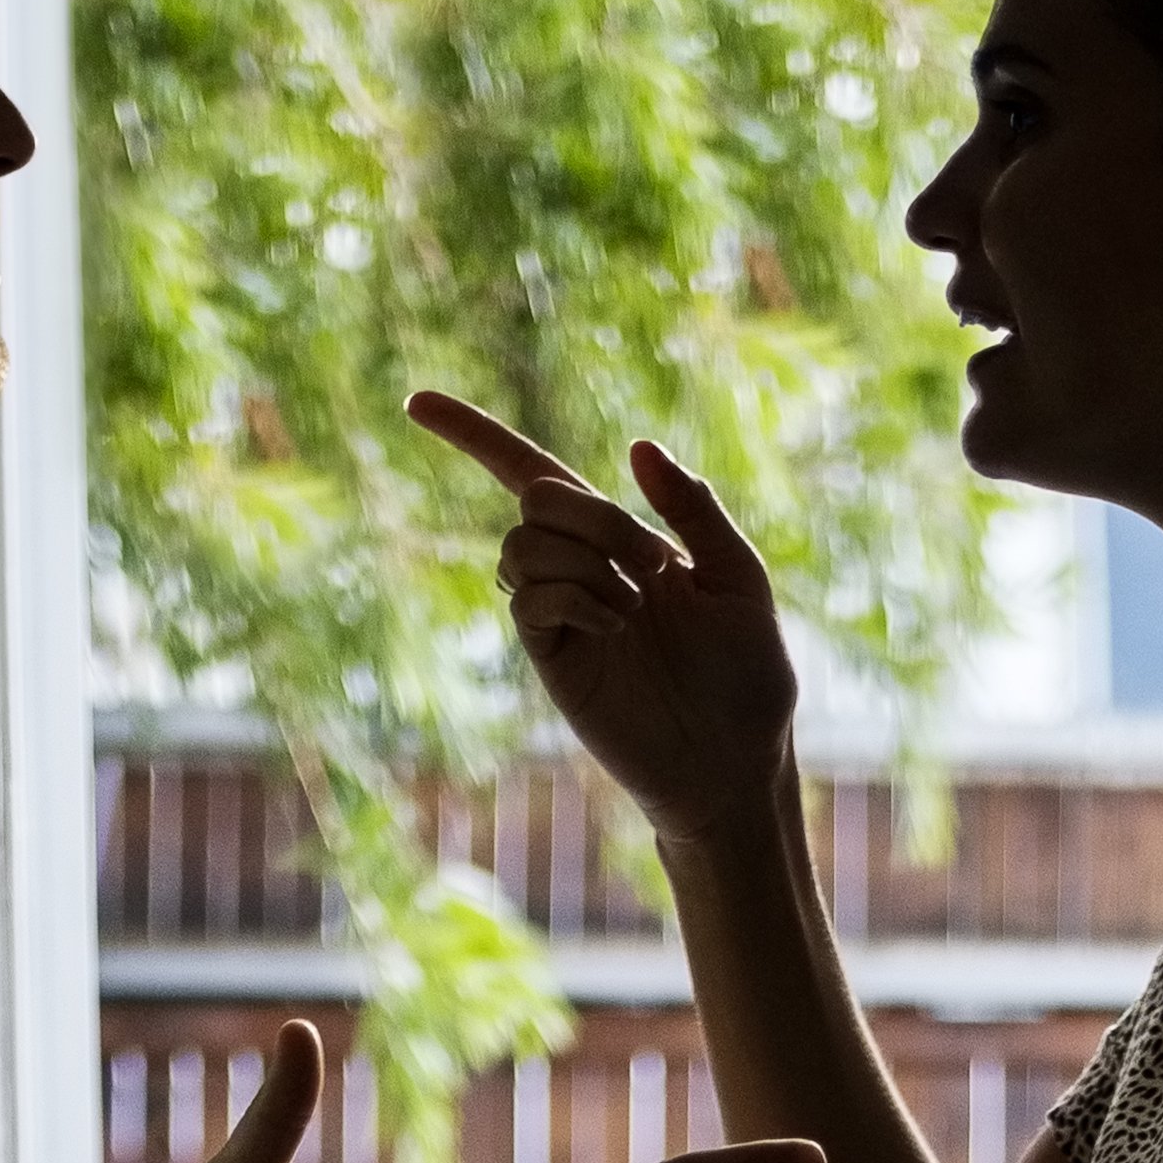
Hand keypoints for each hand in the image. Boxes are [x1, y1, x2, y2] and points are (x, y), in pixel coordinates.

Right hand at [409, 395, 798, 850]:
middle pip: (535, 494)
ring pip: (523, 544)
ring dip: (587, 560)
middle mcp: (579, 568)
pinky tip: (615, 625)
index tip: (413, 400)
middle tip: (655, 567)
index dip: (472, 435)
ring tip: (636, 610)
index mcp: (621, 538)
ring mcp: (560, 613)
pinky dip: (574, 594)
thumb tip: (637, 445)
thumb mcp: (740, 576)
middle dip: (595, 515)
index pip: (533, 472)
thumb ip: (693, 509)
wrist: (735, 763)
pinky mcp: (551, 658)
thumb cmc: (748, 676)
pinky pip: (528, 597)